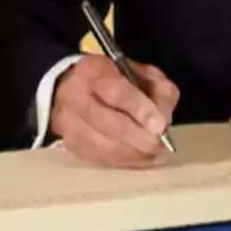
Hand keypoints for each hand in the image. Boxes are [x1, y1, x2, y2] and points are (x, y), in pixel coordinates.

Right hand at [50, 54, 179, 167]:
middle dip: (139, 138)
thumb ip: (157, 89)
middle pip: (109, 122)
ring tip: (155, 156)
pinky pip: (97, 157)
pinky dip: (122, 161)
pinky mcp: (68, 142)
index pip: (117, 91)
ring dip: (133, 154)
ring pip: (102, 145)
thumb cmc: (114, 78)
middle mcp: (75, 95)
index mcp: (95, 70)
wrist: (70, 85)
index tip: (160, 126)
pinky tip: (139, 160)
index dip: (140, 110)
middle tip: (160, 146)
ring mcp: (67, 121)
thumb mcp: (141, 71)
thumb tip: (163, 119)